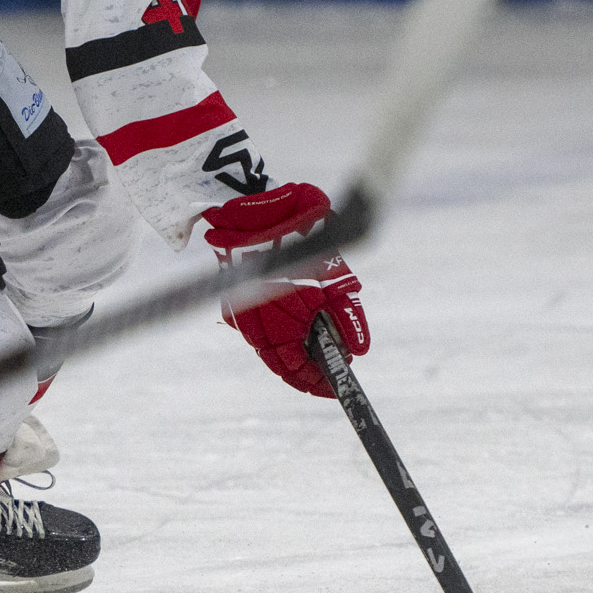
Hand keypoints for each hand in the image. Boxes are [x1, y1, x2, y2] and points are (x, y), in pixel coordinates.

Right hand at [200, 183, 367, 399]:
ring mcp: (241, 312)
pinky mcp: (234, 303)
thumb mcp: (334, 272)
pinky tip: (293, 331)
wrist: (255, 205)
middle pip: (280, 363)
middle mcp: (255, 320)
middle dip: (305, 372)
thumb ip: (346, 314)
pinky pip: (256, 331)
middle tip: (329, 375)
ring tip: (316, 354)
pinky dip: (276, 336)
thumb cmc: (300, 234)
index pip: (294, 367)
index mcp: (280, 315)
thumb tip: (358, 350)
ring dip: (291, 354)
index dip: (314, 382)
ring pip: (267, 349)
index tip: (334, 388)